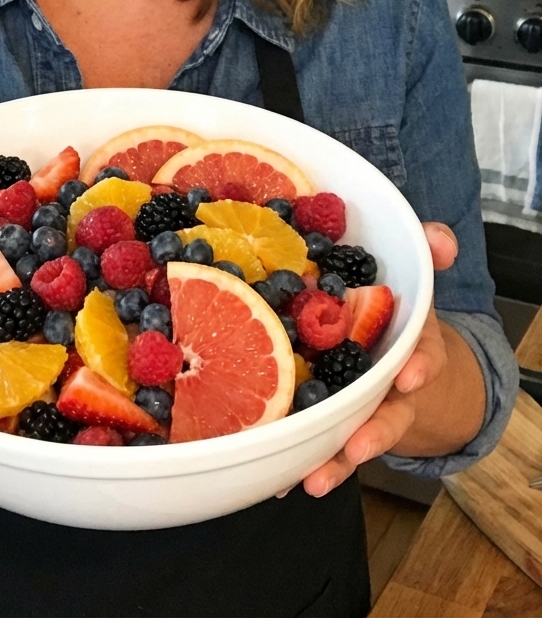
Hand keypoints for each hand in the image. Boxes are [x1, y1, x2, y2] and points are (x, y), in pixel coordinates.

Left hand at [297, 221, 456, 498]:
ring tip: (314, 479)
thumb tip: (441, 238)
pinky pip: (322, 446)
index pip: (424, 358)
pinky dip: (301, 462)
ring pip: (354, 439)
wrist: (396, 353)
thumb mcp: (414, 283)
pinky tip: (279, 482)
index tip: (411, 376)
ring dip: (337, 461)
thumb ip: (428, 254)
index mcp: (414, 348)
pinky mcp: (335, 422)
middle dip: (374, 433)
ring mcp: (363, 409)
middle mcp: (392, 387)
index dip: (419, 368)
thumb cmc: (398, 315)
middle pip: (389, 416)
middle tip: (358, 446)